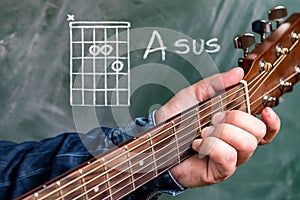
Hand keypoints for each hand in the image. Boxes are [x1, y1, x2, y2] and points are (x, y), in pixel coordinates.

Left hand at [155, 67, 280, 187]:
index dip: (272, 122)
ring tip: (203, 132)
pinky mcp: (220, 170)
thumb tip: (238, 73)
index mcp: (234, 125)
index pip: (265, 128)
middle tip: (214, 118)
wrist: (157, 139)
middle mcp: (236, 143)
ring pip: (246, 144)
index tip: (264, 111)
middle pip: (257, 132)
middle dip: (235, 118)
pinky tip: (198, 144)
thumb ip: (215, 83)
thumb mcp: (194, 95)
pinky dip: (211, 146)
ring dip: (221, 133)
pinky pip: (228, 157)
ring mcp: (230, 158)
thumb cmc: (176, 120)